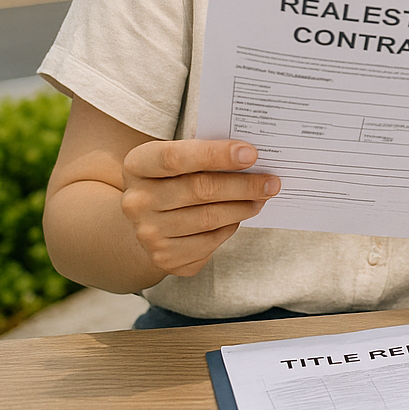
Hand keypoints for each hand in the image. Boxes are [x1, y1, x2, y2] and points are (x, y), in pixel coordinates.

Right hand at [119, 139, 280, 277]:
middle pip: (199, 190)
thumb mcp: (180, 158)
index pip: (176, 157)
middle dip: (243, 185)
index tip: (252, 154)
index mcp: (138, 165)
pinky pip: (209, 243)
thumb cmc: (175, 178)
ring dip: (243, 207)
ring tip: (262, 198)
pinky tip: (239, 217)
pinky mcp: (164, 257)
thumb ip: (207, 152)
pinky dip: (230, 228)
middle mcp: (137, 200)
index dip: (216, 154)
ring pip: (208, 218)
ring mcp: (147, 232)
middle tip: (272, 182)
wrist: (150, 219)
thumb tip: (252, 156)